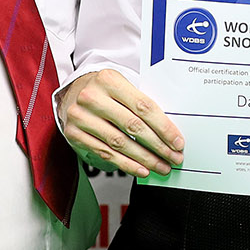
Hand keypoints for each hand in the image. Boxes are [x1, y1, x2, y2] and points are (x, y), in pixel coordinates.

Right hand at [58, 69, 184, 176]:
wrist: (72, 93)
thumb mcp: (121, 86)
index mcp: (109, 80)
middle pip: (133, 126)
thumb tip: (169, 131)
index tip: (177, 142)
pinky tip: (140, 169)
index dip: (164, 127)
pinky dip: (126, 164)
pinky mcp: (74, 134)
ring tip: (160, 166)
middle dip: (158, 146)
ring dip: (144, 159)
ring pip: (120, 143)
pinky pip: (105, 153)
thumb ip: (141, 104)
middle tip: (173, 157)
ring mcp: (81, 116)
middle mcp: (92, 97)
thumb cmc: (103, 90)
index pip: (143, 107)